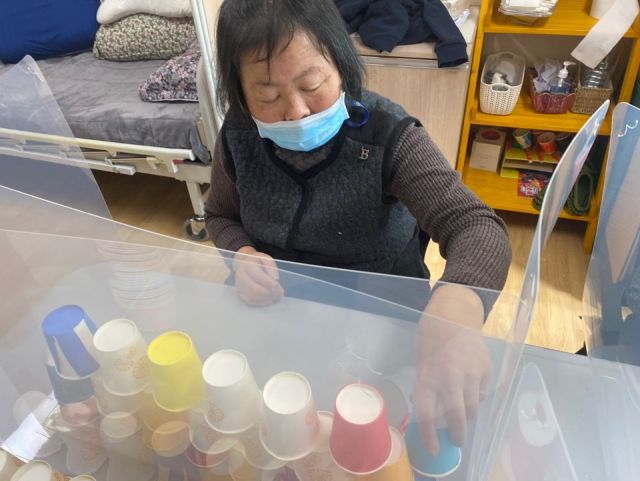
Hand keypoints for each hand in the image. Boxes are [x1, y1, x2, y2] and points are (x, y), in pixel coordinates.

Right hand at [233, 246, 282, 305]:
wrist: (243, 263)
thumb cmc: (257, 261)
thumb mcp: (266, 259)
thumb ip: (271, 267)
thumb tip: (276, 278)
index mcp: (248, 265)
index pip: (260, 277)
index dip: (271, 285)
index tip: (280, 289)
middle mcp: (241, 275)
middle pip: (255, 289)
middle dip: (269, 294)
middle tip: (279, 296)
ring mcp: (238, 284)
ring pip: (252, 296)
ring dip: (265, 299)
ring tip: (275, 298)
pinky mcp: (239, 292)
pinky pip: (249, 300)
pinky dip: (260, 302)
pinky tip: (268, 301)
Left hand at [413, 284, 490, 454]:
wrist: (456, 313)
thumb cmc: (432, 334)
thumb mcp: (420, 359)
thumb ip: (424, 382)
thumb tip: (423, 404)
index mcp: (428, 376)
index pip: (427, 415)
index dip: (429, 436)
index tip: (433, 449)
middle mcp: (451, 378)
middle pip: (456, 418)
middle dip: (457, 435)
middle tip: (456, 441)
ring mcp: (472, 375)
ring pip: (473, 409)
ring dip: (467, 416)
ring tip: (462, 415)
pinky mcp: (487, 370)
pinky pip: (483, 393)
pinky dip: (476, 397)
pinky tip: (470, 389)